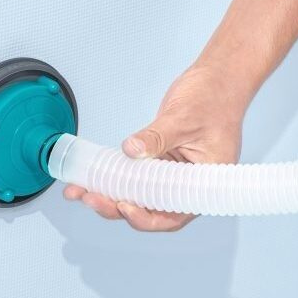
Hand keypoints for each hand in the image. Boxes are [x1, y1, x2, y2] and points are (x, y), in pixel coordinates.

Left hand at [63, 65, 246, 230]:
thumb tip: (132, 150)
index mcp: (203, 183)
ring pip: (138, 195)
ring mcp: (171, 173)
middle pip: (150, 208)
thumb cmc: (214, 99)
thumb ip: (156, 137)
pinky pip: (134, 176)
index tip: (123, 207)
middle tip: (90, 198)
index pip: (174, 214)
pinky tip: (91, 177)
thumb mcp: (182, 119)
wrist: (217, 79)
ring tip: (81, 191)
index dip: (146, 217)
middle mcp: (187, 183)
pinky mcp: (158, 161)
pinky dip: (113, 178)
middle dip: (116, 207)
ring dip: (109, 195)